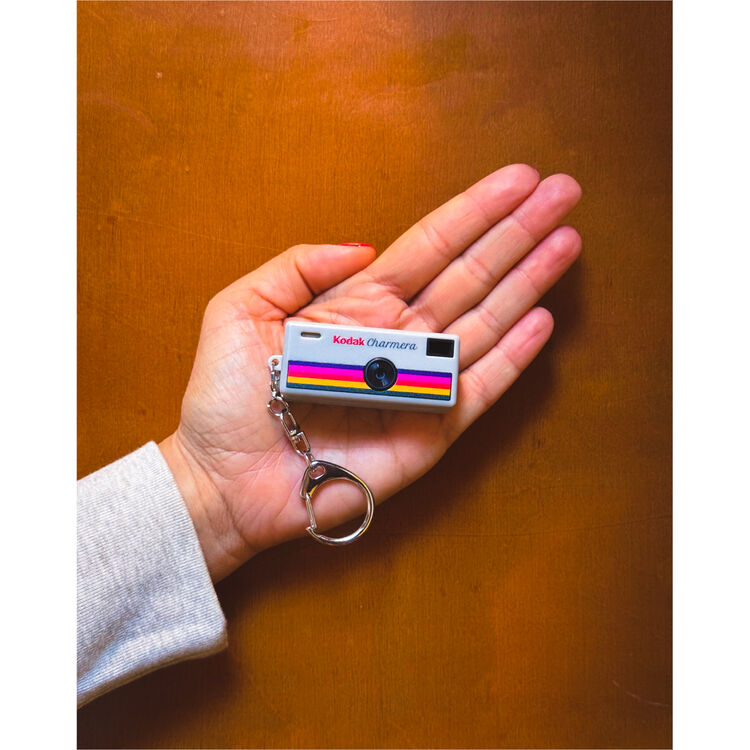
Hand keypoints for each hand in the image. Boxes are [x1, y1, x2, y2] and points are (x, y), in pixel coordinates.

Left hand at [160, 164, 581, 579]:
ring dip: (527, 282)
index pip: (429, 246)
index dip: (474, 212)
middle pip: (468, 274)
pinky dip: (513, 356)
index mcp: (356, 304)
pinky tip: (542, 319)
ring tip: (566, 241)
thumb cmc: (227, 398)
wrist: (227, 480)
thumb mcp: (242, 309)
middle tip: (564, 192)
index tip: (518, 178)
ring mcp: (419, 384)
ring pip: (483, 322)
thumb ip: (298, 266)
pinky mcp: (431, 431)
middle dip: (516, 233)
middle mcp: (397, 337)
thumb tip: (365, 246)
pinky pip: (480, 388)